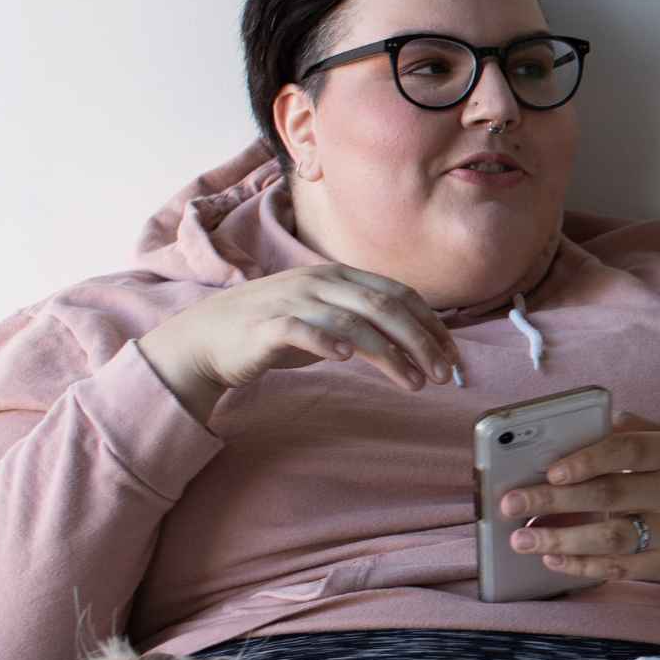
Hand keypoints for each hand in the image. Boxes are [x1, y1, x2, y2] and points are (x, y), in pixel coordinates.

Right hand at [138, 265, 460, 421]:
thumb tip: (417, 343)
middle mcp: (319, 282)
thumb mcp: (327, 318)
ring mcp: (291, 300)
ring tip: (413, 383)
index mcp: (338, 276)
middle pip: (383, 306)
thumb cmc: (274, 329)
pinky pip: (300, 329)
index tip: (452, 354)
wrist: (207, 338)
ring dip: (388, 353)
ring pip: (351, 321)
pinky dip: (326, 341)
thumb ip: (366, 323)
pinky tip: (347, 360)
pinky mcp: (265, 326)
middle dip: (420, 340)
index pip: (398, 293)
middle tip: (443, 374)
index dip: (430, 322)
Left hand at [497, 412, 659, 586]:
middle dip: (554, 501)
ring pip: (611, 537)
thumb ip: (635, 429)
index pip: (629, 450)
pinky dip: (582, 566)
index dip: (588, 459)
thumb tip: (587, 423)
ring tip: (521, 539)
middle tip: (510, 503)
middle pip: (609, 495)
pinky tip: (552, 561)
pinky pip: (619, 568)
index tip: (550, 470)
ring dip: (561, 540)